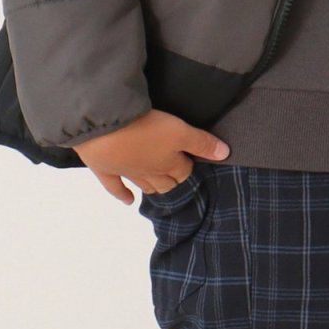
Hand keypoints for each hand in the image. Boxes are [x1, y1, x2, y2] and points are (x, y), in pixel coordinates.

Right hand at [74, 108, 230, 203]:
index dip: (190, 169)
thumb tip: (226, 154)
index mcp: (168, 163)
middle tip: (179, 179)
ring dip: (154, 188)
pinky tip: (129, 201)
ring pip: (144, 184)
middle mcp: (149, 171)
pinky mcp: (104, 168)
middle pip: (165, 182)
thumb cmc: (144, 127)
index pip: (184, 172)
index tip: (194, 165)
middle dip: (174, 181)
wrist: (102, 127)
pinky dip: (122, 195)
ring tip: (161, 190)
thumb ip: (201, 142)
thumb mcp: (179, 130)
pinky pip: (114, 186)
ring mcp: (125, 172)